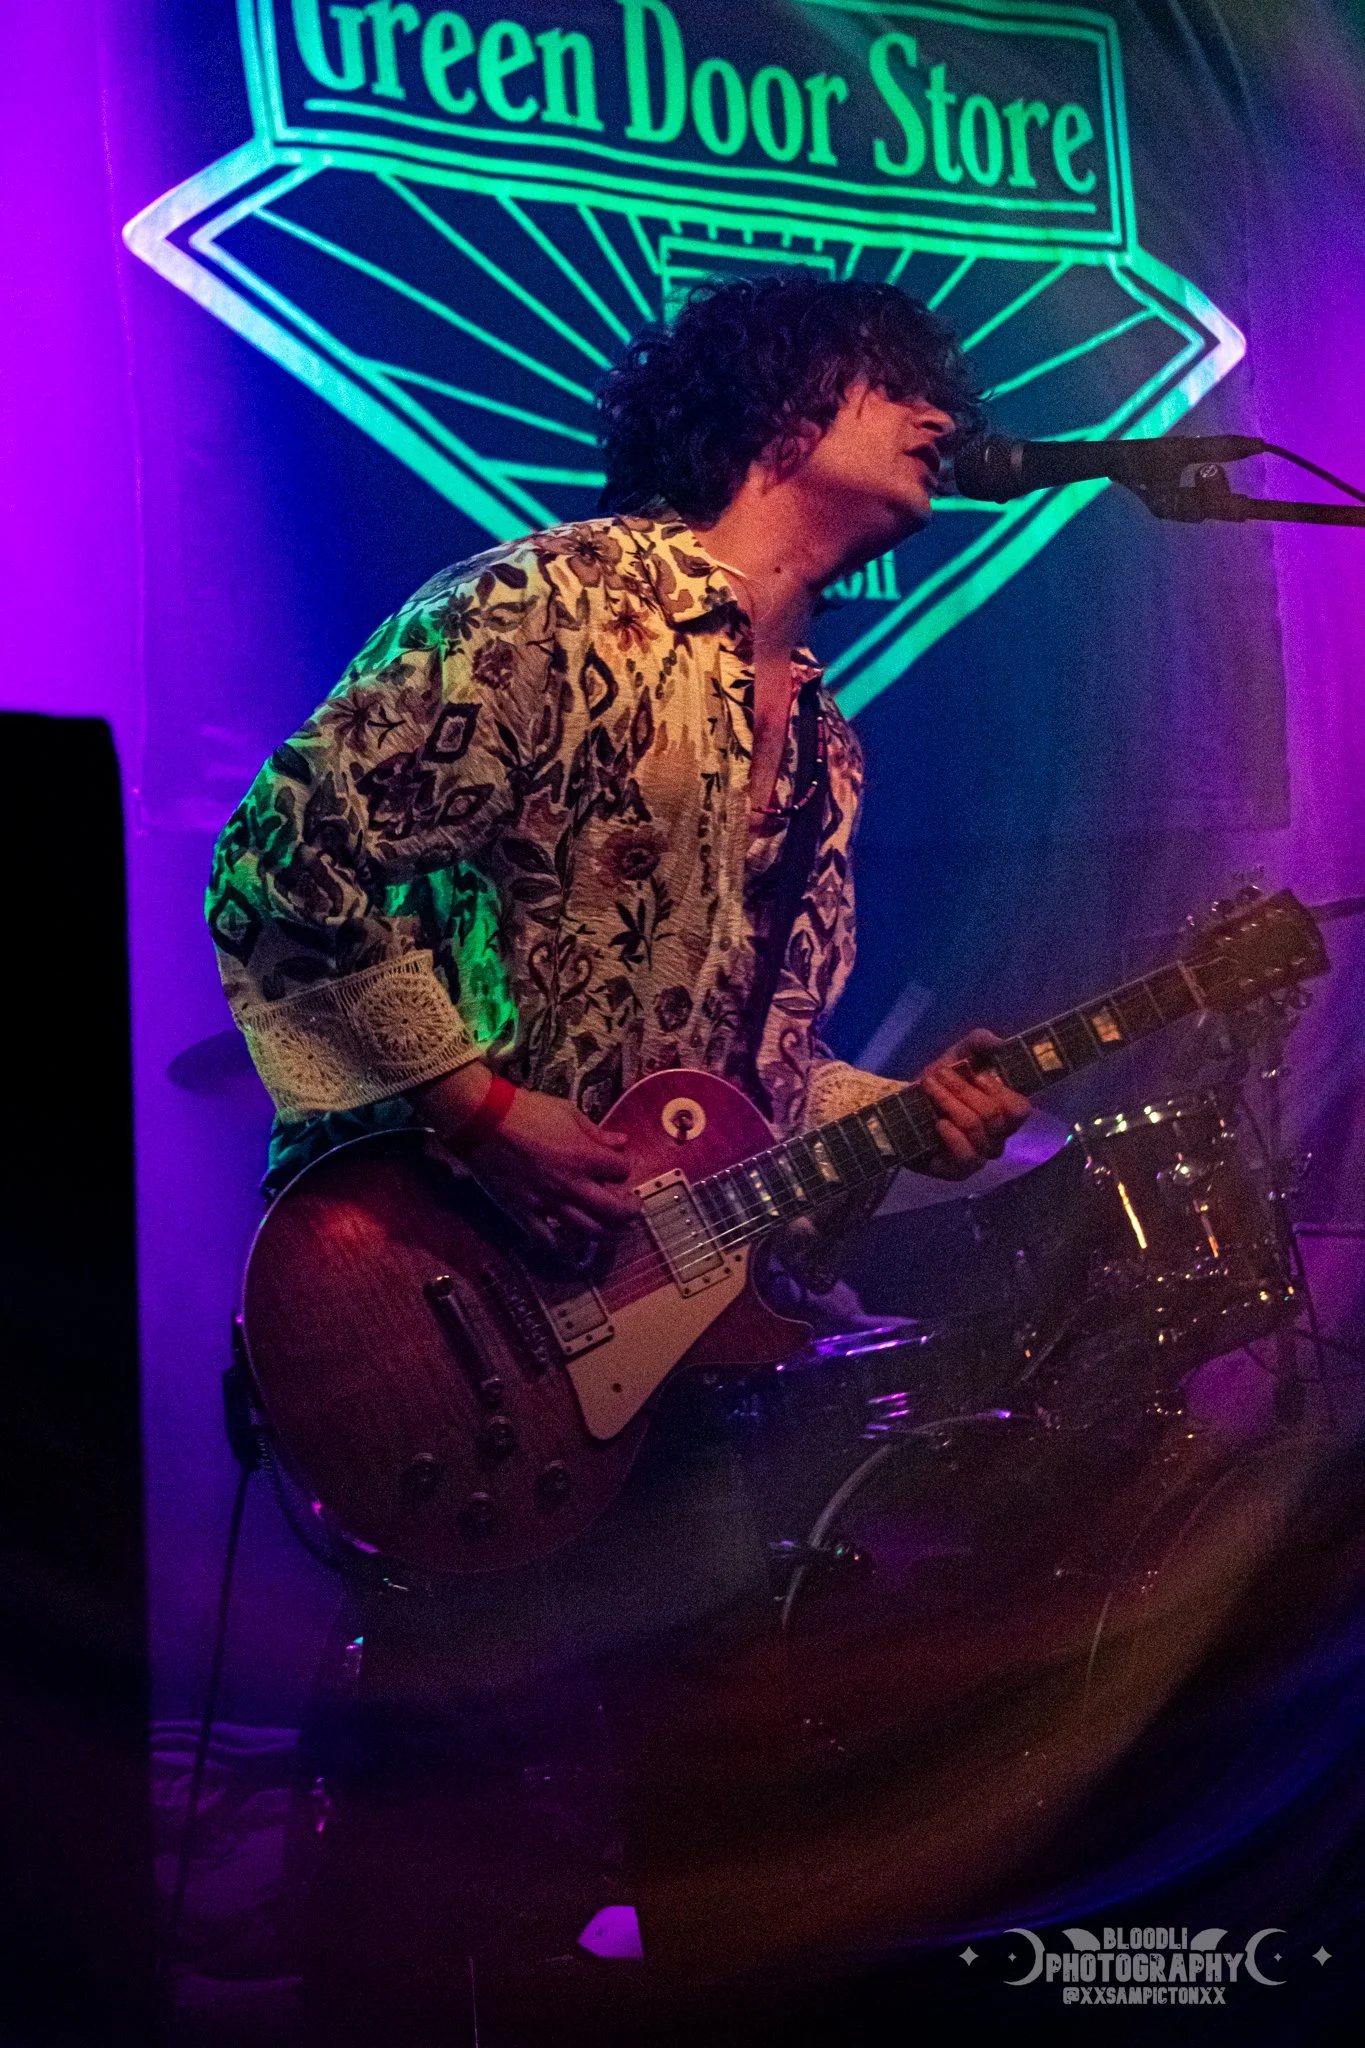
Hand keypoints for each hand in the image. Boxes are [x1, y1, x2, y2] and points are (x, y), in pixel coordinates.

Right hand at [415, 1066, 636, 1254]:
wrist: (483, 1122)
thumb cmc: (526, 1110)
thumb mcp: (567, 1112)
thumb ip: (596, 1132)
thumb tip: (620, 1141)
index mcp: (585, 1157)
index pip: (622, 1170)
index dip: (623, 1167)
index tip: (618, 1165)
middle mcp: (573, 1185)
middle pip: (616, 1210)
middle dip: (630, 1210)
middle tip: (631, 1207)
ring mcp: (549, 1203)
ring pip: (588, 1231)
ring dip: (604, 1232)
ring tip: (606, 1227)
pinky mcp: (525, 1213)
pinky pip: (547, 1240)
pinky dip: (561, 1246)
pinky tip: (567, 1243)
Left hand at [916, 1029, 1030, 1179]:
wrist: (903, 1107)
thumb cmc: (938, 1083)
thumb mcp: (956, 1056)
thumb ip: (978, 1042)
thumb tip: (999, 1042)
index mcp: (1004, 1113)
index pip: (1020, 1109)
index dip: (998, 1090)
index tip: (975, 1074)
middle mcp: (997, 1138)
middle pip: (991, 1114)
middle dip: (961, 1089)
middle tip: (938, 1074)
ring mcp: (980, 1156)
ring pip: (974, 1128)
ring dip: (948, 1102)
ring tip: (929, 1088)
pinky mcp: (959, 1171)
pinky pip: (966, 1156)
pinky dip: (951, 1135)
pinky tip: (938, 1123)